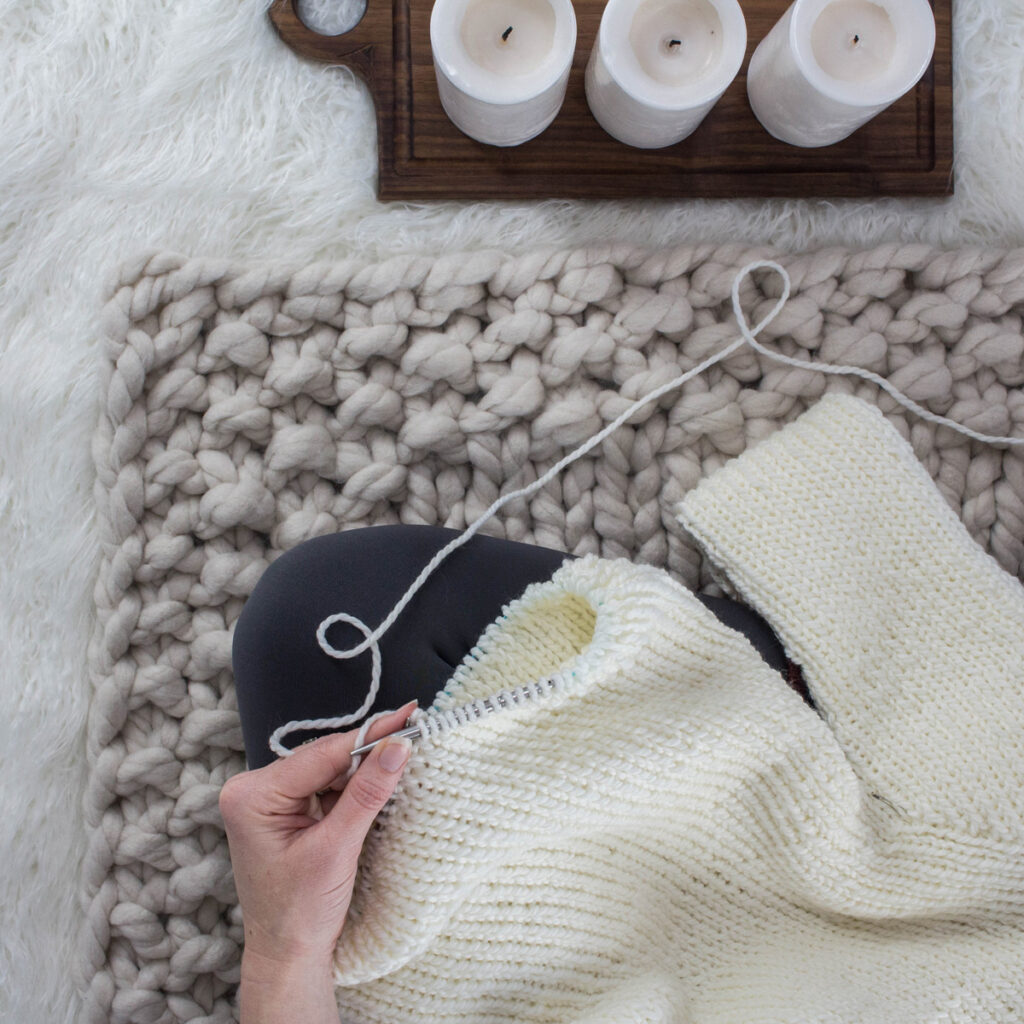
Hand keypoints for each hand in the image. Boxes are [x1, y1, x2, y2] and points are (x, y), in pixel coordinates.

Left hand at [219, 703, 415, 1020]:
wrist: (287, 956)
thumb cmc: (300, 913)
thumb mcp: (337, 848)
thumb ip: (367, 793)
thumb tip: (397, 746)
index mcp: (252, 796)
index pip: (322, 756)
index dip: (369, 736)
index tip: (406, 717)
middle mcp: (253, 790)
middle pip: (324, 759)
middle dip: (368, 749)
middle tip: (412, 728)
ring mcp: (267, 800)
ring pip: (327, 769)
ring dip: (363, 767)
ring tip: (402, 750)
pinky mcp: (284, 811)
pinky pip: (324, 786)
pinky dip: (352, 785)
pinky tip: (379, 777)